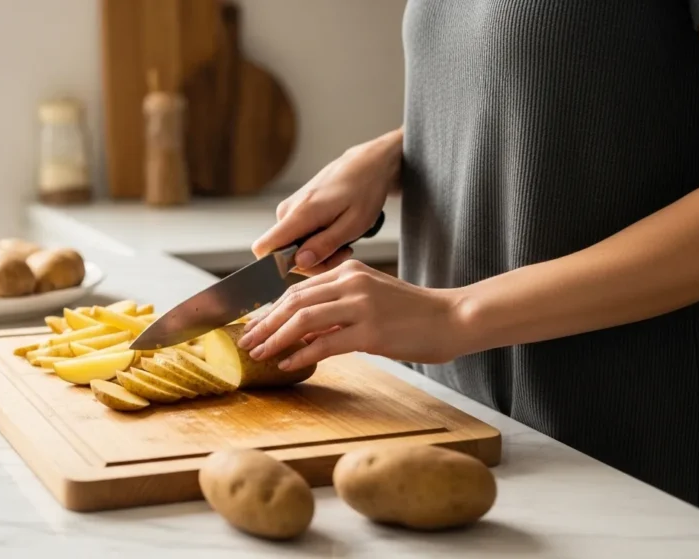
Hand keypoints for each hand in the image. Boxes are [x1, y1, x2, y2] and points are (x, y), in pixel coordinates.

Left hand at [237, 260, 466, 369]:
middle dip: (264, 324)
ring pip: (303, 319)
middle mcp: (351, 282)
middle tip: (245, 342)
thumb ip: (336, 307)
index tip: (252, 326)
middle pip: (293, 302)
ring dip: (275, 338)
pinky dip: (302, 354)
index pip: (297, 290)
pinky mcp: (371, 331)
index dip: (269, 310)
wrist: (453, 318)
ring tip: (259, 354)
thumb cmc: (412, 314)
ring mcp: (361, 306)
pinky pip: (326, 343)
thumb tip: (300, 329)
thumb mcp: (370, 298)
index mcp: (348, 271)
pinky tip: (288, 364)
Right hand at [252, 128, 402, 274]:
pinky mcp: (295, 210)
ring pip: (291, 248)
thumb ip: (324, 245)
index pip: (264, 248)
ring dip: (317, 253)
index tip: (311, 266)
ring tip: (343, 244)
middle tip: (342, 254)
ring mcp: (290, 210)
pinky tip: (336, 235)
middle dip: (312, 263)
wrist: (366, 165)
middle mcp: (288, 211)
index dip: (278, 267)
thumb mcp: (354, 224)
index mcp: (300, 213)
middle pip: (281, 255)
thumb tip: (299, 263)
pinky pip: (297, 237)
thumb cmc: (364, 191)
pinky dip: (317, 243)